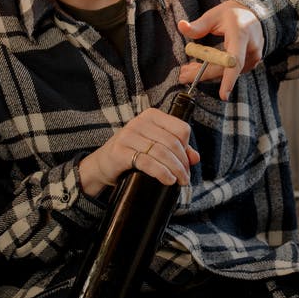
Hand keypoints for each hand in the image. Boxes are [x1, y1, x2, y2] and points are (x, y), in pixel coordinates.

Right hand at [79, 108, 199, 195]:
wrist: (103, 165)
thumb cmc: (132, 153)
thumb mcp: (154, 147)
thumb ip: (176, 149)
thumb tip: (195, 158)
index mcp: (151, 116)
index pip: (181, 129)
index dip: (187, 148)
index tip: (188, 164)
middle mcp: (139, 122)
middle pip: (172, 143)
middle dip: (182, 163)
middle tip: (185, 178)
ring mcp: (128, 135)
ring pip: (162, 153)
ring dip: (175, 170)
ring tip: (180, 181)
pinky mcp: (120, 151)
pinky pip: (147, 162)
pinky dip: (161, 172)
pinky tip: (168, 180)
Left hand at [177, 0, 263, 100]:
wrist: (253, 13)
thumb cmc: (233, 14)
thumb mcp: (214, 15)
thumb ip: (198, 25)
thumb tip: (181, 26)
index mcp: (241, 35)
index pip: (235, 61)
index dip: (229, 79)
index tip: (223, 95)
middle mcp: (250, 49)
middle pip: (224, 70)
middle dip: (202, 74)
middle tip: (182, 76)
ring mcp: (253, 58)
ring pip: (225, 72)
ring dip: (206, 72)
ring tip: (187, 69)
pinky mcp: (250, 63)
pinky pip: (230, 71)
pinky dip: (214, 70)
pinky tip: (199, 67)